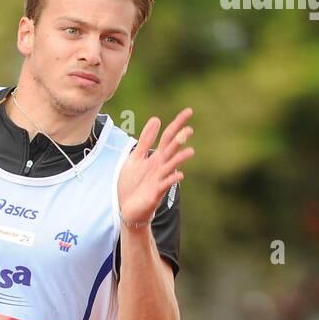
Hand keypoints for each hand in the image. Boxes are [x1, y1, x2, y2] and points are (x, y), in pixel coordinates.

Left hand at [117, 107, 193, 226]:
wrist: (128, 208)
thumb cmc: (132, 184)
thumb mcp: (135, 158)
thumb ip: (145, 140)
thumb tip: (157, 119)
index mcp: (155, 157)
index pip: (168, 137)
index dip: (177, 124)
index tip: (189, 111)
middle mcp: (160, 167)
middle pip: (172, 150)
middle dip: (180, 140)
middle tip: (189, 130)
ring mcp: (159, 180)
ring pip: (171, 167)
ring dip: (180, 160)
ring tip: (190, 152)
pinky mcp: (155, 193)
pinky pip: (165, 185)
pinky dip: (171, 180)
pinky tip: (179, 175)